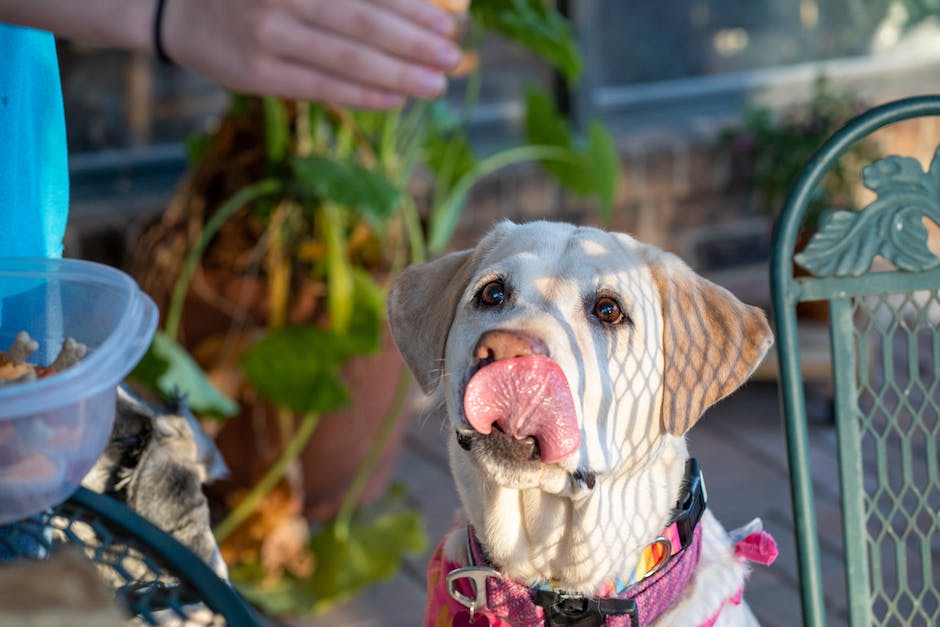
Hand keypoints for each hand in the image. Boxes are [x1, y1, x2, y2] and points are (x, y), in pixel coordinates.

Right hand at [162, 0, 461, 108]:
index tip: (453, 21)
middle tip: (453, 56)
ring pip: (347, 59)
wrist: (177, 7)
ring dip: (399, 74)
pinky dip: (362, 94)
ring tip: (437, 84)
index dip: (415, 7)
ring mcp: (268, 36)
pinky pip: (321, 87)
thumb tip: (414, 5)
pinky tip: (396, 99)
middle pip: (364, 23)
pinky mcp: (258, 75)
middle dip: (415, 42)